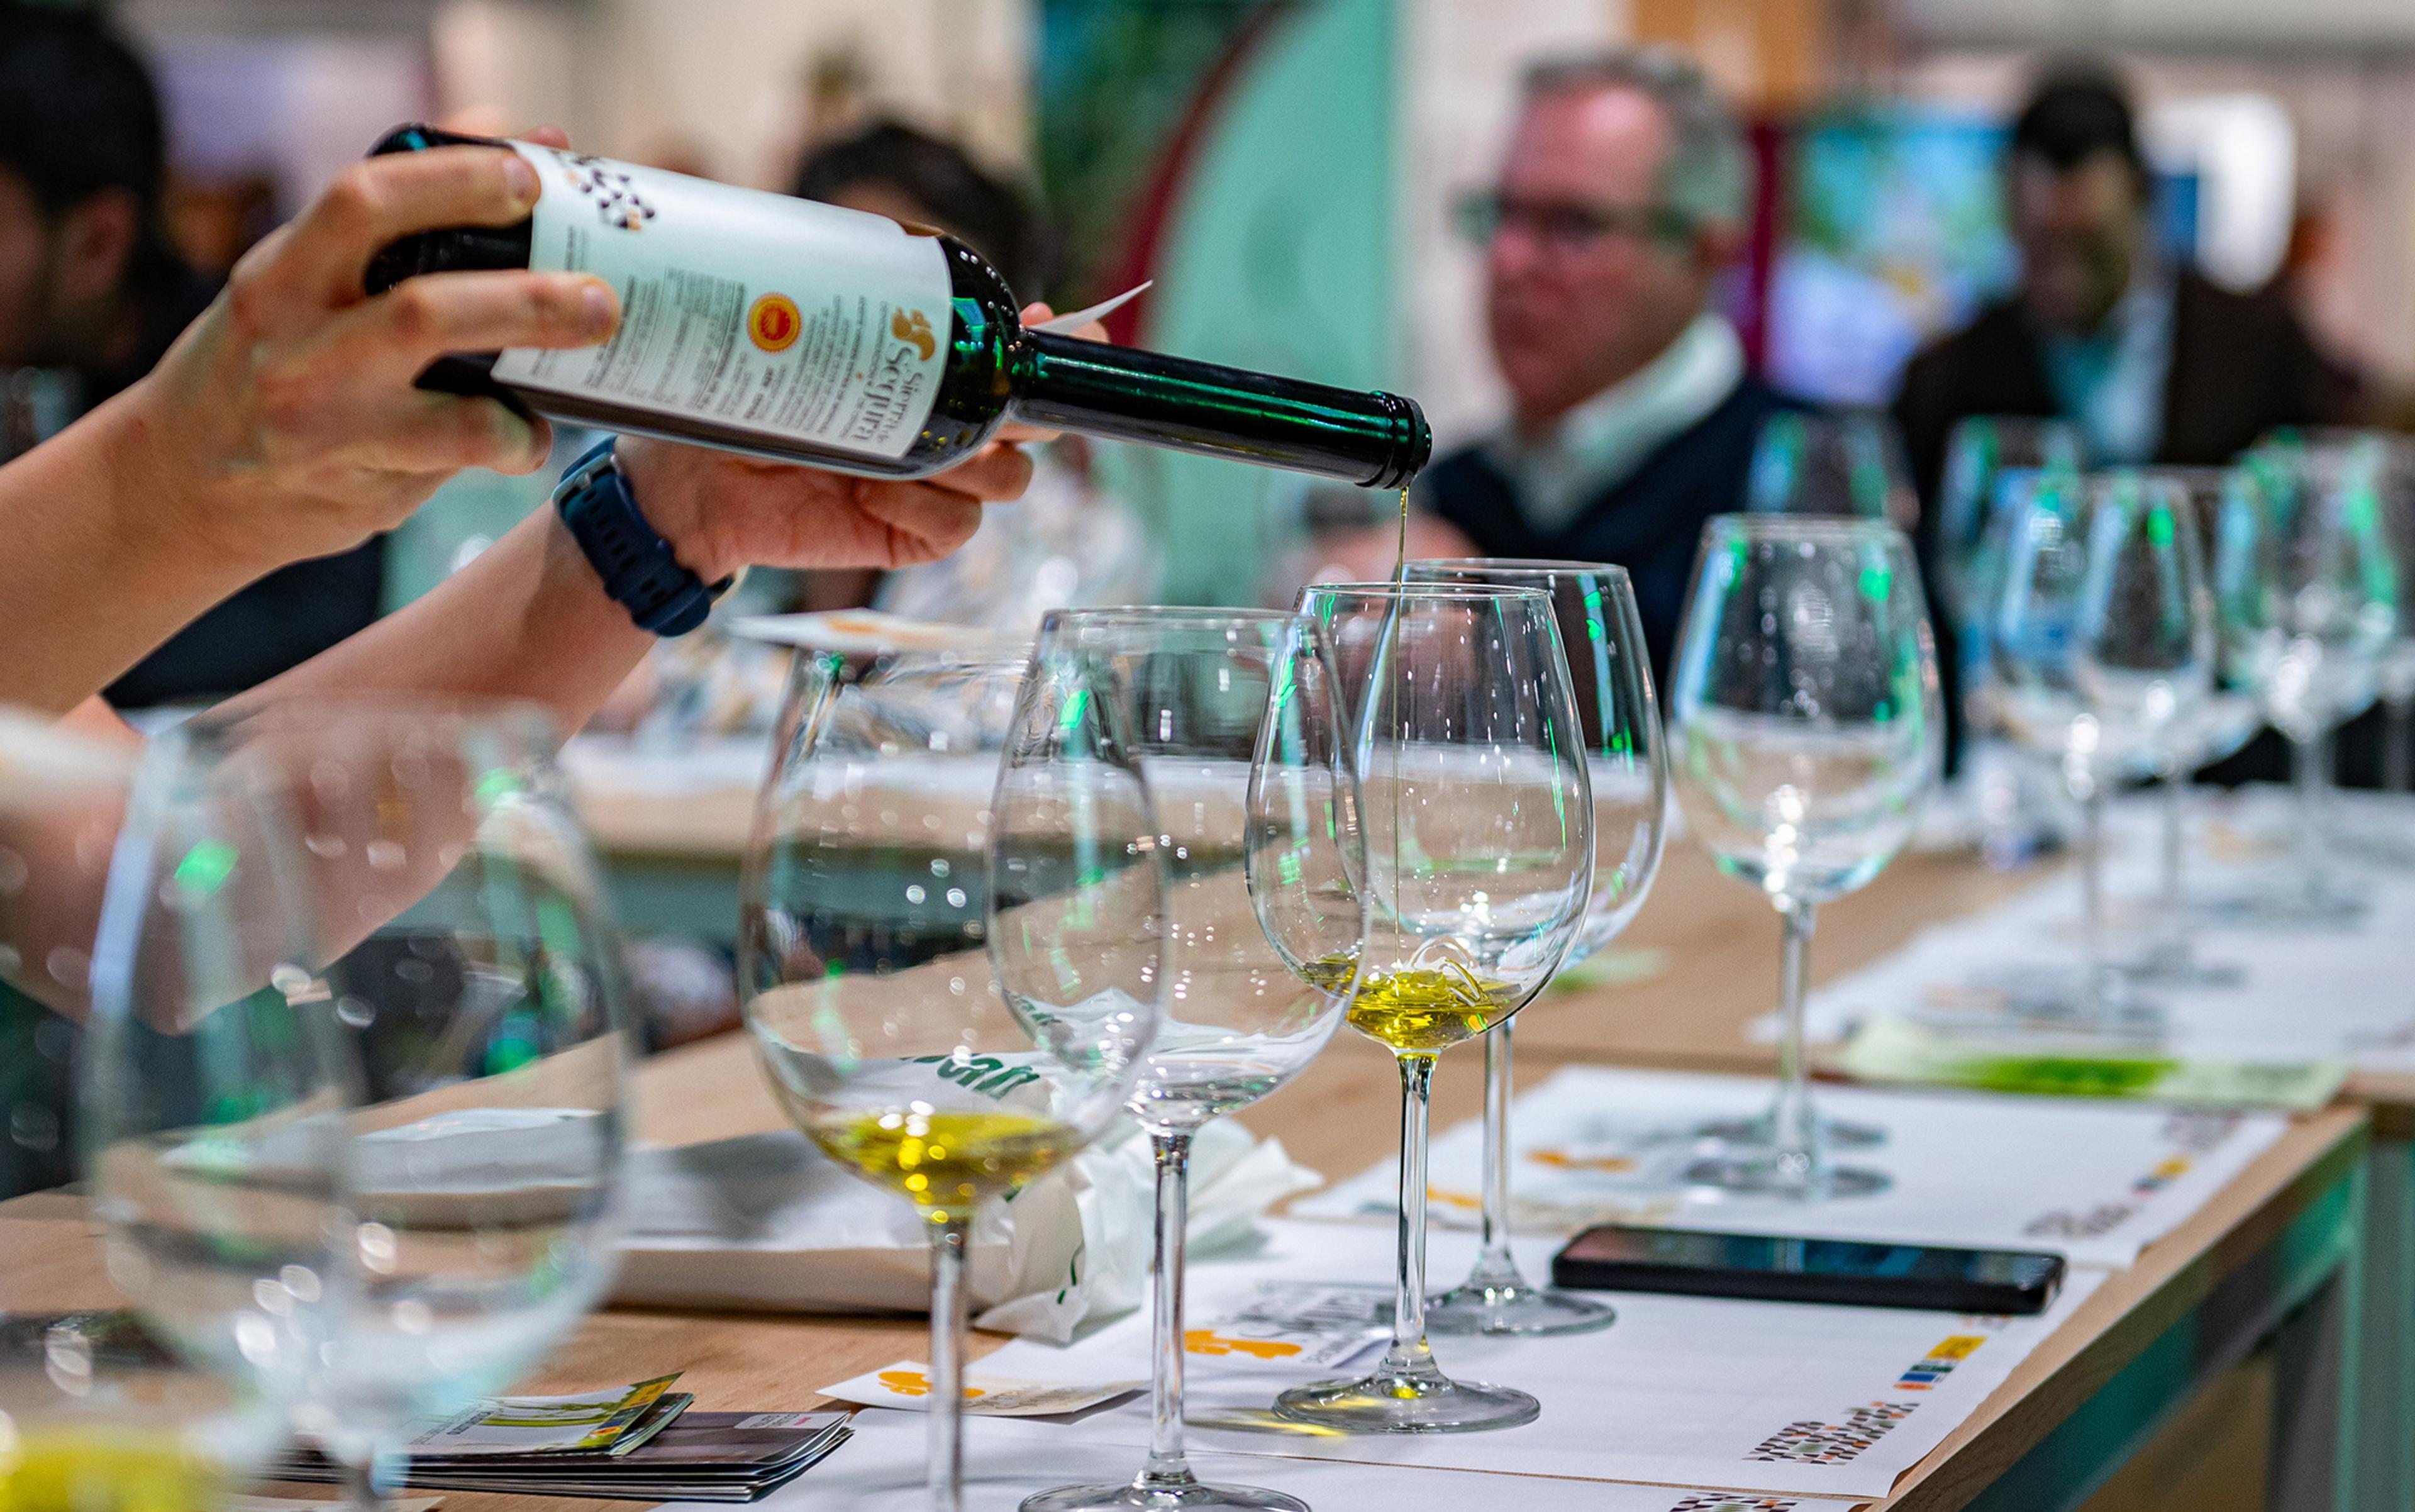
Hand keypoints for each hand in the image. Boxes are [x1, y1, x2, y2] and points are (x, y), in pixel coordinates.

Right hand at [116, 132, 618, 574]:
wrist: (184, 487)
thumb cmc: (269, 359)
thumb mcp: (298, 280)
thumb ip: (390, 223)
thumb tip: (515, 139)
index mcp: (279, 275)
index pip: (363, 201)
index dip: (454, 180)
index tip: (528, 173)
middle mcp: (295, 345)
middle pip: (422, 309)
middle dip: (525, 299)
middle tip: (599, 294)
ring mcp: (327, 422)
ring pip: (451, 406)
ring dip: (531, 376)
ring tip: (588, 349)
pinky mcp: (359, 483)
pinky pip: (460, 458)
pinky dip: (510, 441)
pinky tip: (524, 435)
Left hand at [610, 298, 1083, 580]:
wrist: (686, 480)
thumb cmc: (738, 392)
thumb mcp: (795, 329)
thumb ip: (845, 293)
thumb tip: (888, 245)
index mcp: (932, 375)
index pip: (1015, 361)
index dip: (1056, 349)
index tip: (1067, 328)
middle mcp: (945, 430)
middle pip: (1032, 427)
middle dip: (1023, 410)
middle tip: (989, 391)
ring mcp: (931, 486)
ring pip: (1006, 480)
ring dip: (971, 463)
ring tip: (902, 449)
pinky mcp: (907, 536)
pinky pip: (957, 528)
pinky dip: (926, 510)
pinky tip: (873, 490)